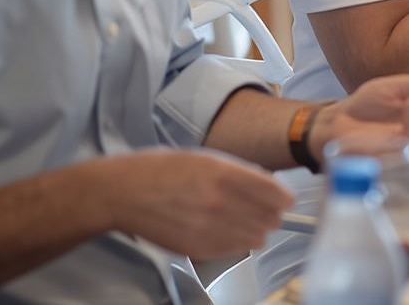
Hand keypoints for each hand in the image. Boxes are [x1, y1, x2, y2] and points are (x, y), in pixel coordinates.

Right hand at [100, 149, 291, 258]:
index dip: (283, 198)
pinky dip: (237, 243)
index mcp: (223, 172)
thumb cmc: (161, 169)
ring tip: (246, 222)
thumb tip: (266, 184)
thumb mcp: (204, 157)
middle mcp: (219, 201)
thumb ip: (238, 171)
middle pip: (269, 218)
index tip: (285, 200)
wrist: (123, 192)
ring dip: (256, 230)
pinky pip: (234, 250)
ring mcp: (208, 227)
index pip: (275, 193)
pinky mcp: (197, 248)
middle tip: (266, 211)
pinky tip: (228, 232)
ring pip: (256, 237)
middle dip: (271, 214)